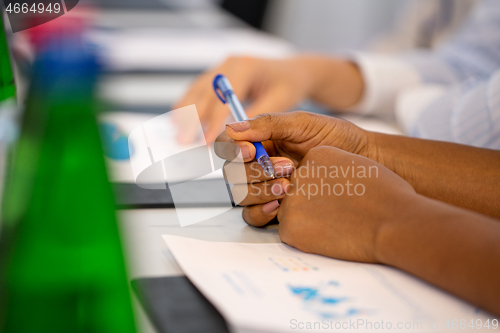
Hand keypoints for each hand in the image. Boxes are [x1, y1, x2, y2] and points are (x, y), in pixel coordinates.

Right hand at [174, 55, 362, 142]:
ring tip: (177, 133)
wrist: (292, 72)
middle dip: (192, 118)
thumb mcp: (280, 102)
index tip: (207, 141)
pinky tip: (180, 121)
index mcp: (246, 67)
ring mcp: (221, 67)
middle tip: (183, 141)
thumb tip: (236, 135)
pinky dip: (188, 105)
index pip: (223, 97)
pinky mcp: (217, 74)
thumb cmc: (290, 85)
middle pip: (204, 92)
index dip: (214, 121)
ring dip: (185, 112)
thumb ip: (258, 117)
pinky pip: (198, 90)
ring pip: (196, 90)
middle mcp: (230, 64)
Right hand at [215, 111, 372, 226]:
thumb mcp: (303, 123)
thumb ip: (268, 124)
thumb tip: (233, 127)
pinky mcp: (275, 208)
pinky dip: (261, 211)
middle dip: (255, 171)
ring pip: (240, 194)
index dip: (231, 150)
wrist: (363, 162)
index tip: (251, 150)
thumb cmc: (336, 138)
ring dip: (260, 190)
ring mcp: (265, 187)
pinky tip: (281, 204)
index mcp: (260, 141)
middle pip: (231, 173)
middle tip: (286, 167)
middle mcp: (258, 164)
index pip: (228, 145)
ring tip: (289, 185)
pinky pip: (252, 215)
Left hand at [278, 146, 416, 262]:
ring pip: (290, 213)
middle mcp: (299, 173)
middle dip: (311, 205)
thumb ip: (335, 170)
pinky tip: (328, 237)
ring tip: (335, 226)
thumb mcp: (358, 166)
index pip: (308, 174)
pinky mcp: (289, 226)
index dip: (323, 191)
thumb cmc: (388, 197)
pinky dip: (305, 239)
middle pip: (296, 192)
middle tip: (337, 215)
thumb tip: (327, 182)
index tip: (341, 199)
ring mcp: (291, 200)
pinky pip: (289, 233)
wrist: (393, 222)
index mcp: (316, 155)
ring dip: (307, 222)